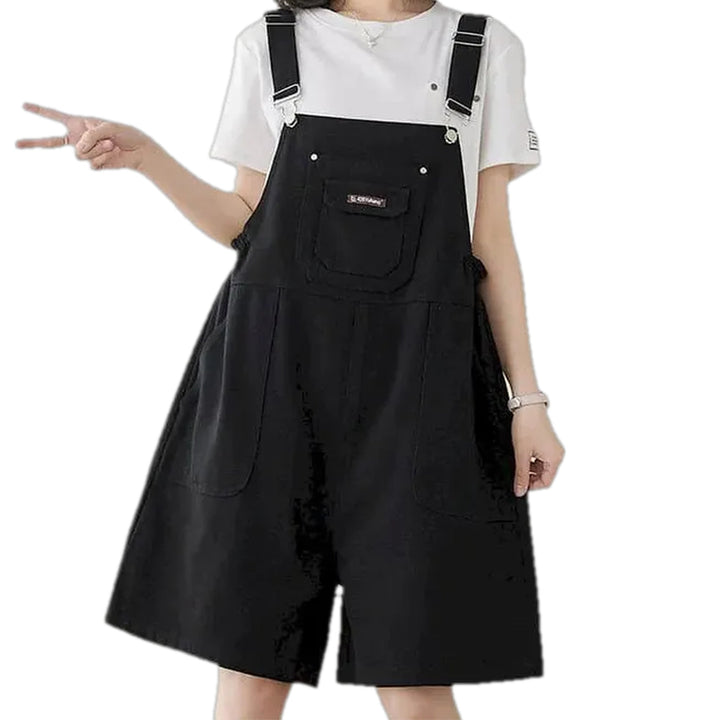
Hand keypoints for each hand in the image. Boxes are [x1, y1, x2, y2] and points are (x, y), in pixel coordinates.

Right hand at [16, 102, 153, 170]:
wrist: (138, 151)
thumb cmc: (124, 134)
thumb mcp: (107, 127)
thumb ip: (90, 135)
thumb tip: (78, 150)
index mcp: (78, 123)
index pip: (55, 116)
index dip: (39, 111)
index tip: (23, 105)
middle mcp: (78, 138)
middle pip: (50, 143)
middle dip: (32, 142)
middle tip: (15, 144)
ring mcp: (85, 152)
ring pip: (80, 155)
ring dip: (97, 149)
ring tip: (110, 144)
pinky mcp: (94, 164)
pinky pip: (92, 163)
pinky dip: (103, 158)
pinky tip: (112, 153)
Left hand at [511, 404, 563, 496]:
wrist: (528, 405)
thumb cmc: (527, 425)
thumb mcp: (522, 454)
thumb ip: (521, 474)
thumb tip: (520, 491)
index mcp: (555, 459)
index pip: (546, 483)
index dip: (532, 486)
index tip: (519, 484)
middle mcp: (557, 454)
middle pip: (545, 475)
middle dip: (531, 477)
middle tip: (516, 473)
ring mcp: (553, 447)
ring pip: (542, 466)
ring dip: (530, 468)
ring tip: (518, 460)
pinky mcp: (548, 441)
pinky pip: (541, 457)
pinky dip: (532, 459)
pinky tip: (522, 453)